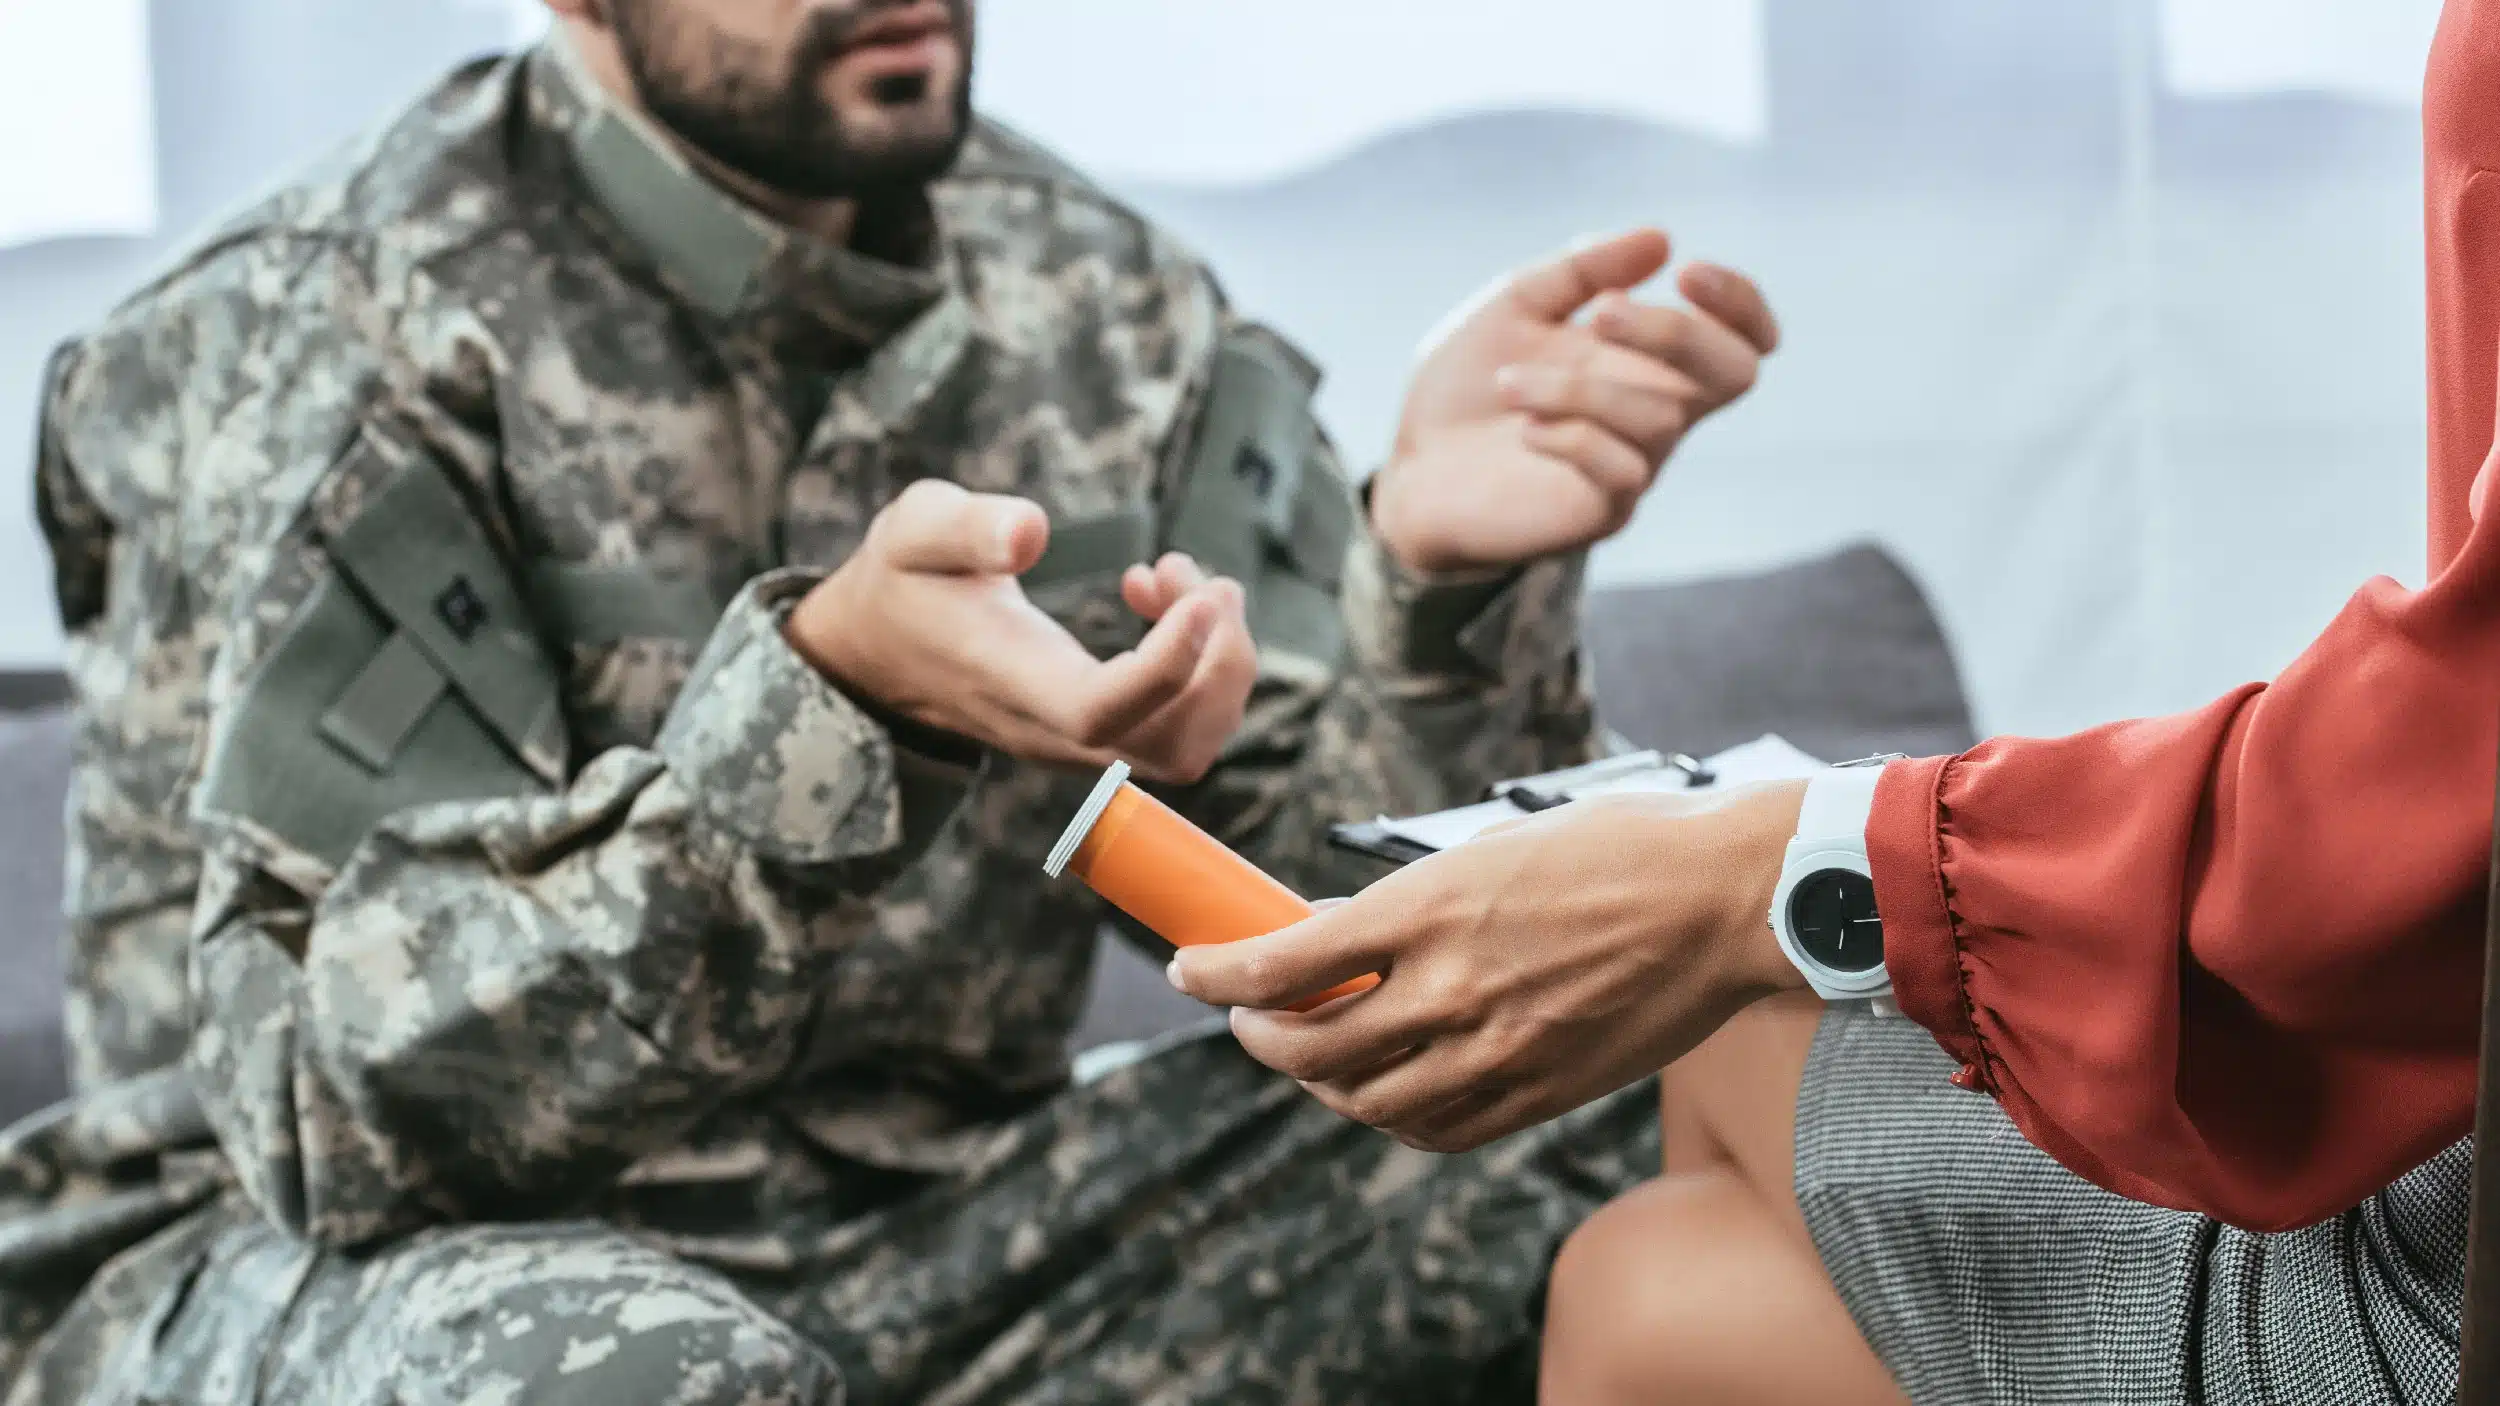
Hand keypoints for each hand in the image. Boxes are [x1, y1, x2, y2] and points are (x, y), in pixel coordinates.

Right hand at [787, 480, 1259, 783]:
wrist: (880, 652)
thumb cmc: (903, 582)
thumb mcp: (913, 531)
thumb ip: (966, 527)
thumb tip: (1033, 532)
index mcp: (1010, 681)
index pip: (1101, 710)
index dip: (1167, 665)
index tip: (1199, 597)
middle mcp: (1054, 730)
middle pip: (1173, 746)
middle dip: (1219, 662)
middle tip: (1200, 579)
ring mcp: (1083, 743)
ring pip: (1190, 744)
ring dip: (1218, 662)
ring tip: (1183, 580)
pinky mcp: (1104, 732)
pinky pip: (1181, 725)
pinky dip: (1201, 665)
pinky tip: (1158, 598)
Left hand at [1166, 781, 1810, 1150]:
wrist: (1726, 901)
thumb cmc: (1618, 850)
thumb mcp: (1490, 849)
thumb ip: (1409, 903)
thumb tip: (1334, 931)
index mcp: (1428, 909)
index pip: (1281, 964)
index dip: (1216, 975)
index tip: (1185, 969)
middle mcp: (1449, 989)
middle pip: (1309, 1046)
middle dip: (1257, 1036)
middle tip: (1244, 1017)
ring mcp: (1495, 1050)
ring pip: (1365, 1100)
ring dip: (1316, 1083)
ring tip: (1305, 1055)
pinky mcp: (1539, 1091)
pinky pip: (1437, 1129)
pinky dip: (1390, 1117)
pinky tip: (1382, 1091)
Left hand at [1372, 228, 1781, 575]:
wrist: (1413, 466)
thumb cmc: (1468, 384)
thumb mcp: (1516, 302)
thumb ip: (1583, 269)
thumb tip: (1660, 238)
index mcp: (1648, 358)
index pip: (1743, 336)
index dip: (1740, 302)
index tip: (1686, 271)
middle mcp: (1658, 410)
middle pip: (1734, 374)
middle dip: (1675, 333)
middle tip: (1600, 314)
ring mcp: (1636, 464)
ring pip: (1656, 418)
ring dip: (1577, 388)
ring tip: (1507, 382)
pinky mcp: (1602, 512)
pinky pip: (1622, 471)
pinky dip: (1572, 437)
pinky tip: (1523, 429)